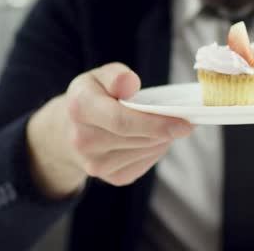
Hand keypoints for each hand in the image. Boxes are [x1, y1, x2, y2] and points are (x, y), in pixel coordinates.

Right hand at [27, 62, 192, 196]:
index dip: (156, 123)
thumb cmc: (93, 97)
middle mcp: (83, 140)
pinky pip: (146, 163)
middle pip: (139, 138)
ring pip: (146, 150)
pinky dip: (155, 149)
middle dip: (165, 129)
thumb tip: (130, 84)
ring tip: (162, 124)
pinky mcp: (112, 178)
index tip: (185, 123)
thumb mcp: (100, 76)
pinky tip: (150, 137)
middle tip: (183, 119)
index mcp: (80, 107)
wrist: (68, 131)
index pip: (121, 121)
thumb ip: (116, 76)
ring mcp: (96, 165)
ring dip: (162, 138)